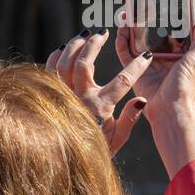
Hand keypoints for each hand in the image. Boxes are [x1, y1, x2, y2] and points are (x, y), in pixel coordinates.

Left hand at [47, 30, 154, 156]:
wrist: (61, 161)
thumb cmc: (94, 149)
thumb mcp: (117, 140)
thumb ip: (130, 119)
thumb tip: (141, 99)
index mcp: (99, 109)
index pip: (123, 81)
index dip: (137, 66)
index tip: (146, 56)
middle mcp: (78, 100)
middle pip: (84, 63)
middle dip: (95, 44)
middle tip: (104, 34)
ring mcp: (61, 96)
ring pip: (64, 62)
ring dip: (75, 45)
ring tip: (86, 35)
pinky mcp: (48, 94)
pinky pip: (50, 69)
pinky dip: (57, 55)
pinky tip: (65, 48)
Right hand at [117, 18, 194, 177]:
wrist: (169, 112)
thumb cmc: (184, 88)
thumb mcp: (194, 61)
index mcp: (179, 54)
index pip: (171, 31)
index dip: (166, 17)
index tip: (160, 1)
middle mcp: (163, 58)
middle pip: (152, 33)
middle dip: (146, 18)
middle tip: (140, 2)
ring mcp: (148, 64)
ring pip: (138, 40)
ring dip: (132, 26)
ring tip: (128, 10)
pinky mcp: (135, 72)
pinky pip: (126, 54)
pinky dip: (122, 41)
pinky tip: (121, 28)